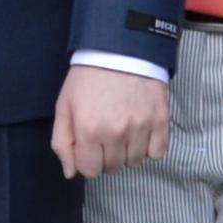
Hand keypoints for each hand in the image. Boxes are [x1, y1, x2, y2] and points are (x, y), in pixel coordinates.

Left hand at [50, 67, 170, 179]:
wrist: (121, 49)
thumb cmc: (89, 78)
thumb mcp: (64, 106)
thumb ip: (62, 142)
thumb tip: (71, 173)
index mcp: (89, 130)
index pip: (90, 171)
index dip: (87, 160)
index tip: (89, 145)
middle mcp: (116, 133)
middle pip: (112, 168)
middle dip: (106, 155)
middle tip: (106, 133)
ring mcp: (140, 128)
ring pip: (135, 162)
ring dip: (127, 152)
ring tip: (123, 129)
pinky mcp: (160, 121)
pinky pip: (157, 153)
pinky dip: (149, 147)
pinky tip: (140, 131)